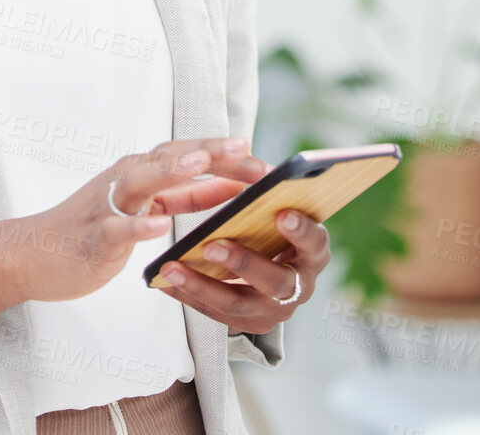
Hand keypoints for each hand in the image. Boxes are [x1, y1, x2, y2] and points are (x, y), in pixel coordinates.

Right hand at [6, 137, 267, 303]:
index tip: (264, 162)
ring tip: (201, 164)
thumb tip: (231, 185)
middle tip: (245, 148)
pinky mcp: (92, 235)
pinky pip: (115, 227)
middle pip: (169, 157)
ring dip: (170, 169)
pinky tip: (157, 224)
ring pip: (140, 180)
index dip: (226, 157)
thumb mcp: (147, 207)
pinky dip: (137, 223)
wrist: (33, 254)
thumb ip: (186, 196)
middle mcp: (125, 180)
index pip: (188, 156)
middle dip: (208, 152)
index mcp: (141, 173)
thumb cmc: (93, 230)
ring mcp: (107, 205)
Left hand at [152, 208, 329, 335]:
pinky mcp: (245, 322)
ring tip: (172, 267)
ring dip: (202, 284)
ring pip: (236, 303)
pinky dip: (187, 294)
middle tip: (213, 245)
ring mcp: (271, 310)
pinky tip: (164, 279)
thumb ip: (271, 199)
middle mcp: (297, 287)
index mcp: (312, 254)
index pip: (316, 244)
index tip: (282, 213)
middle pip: (275, 281)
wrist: (275, 281)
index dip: (302, 231)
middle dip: (243, 262)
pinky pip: (212, 312)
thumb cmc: (277, 235)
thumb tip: (246, 158)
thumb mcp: (284, 217)